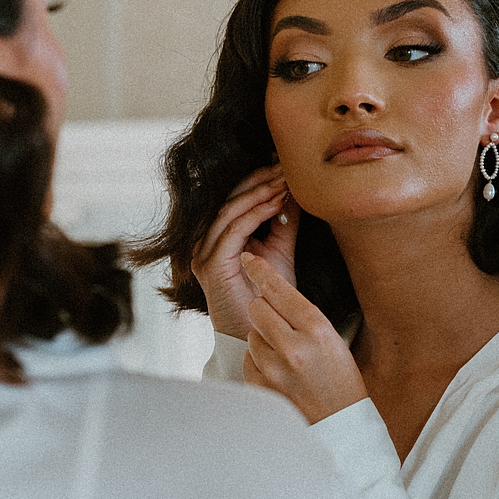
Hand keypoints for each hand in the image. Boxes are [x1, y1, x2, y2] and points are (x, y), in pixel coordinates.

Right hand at [191, 164, 300, 338]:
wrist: (262, 332)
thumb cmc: (269, 296)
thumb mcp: (280, 252)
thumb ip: (283, 224)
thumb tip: (294, 193)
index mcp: (220, 236)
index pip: (235, 198)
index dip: (259, 180)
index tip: (284, 166)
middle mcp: (207, 242)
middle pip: (229, 199)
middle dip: (259, 180)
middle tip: (284, 167)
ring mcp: (205, 253)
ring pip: (229, 211)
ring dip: (258, 193)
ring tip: (283, 182)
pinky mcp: (211, 265)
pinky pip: (232, 230)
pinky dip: (255, 213)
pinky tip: (275, 203)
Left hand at [240, 252, 368, 424]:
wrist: (340, 425)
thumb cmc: (342, 380)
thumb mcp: (334, 340)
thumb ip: (303, 317)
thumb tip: (269, 293)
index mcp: (318, 330)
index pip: (278, 290)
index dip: (260, 271)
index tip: (248, 259)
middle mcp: (294, 347)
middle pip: (257, 308)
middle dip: (264, 309)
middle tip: (280, 322)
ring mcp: (274, 369)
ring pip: (251, 334)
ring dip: (263, 338)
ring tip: (287, 356)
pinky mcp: (261, 387)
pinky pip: (248, 359)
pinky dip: (259, 361)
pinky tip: (279, 372)